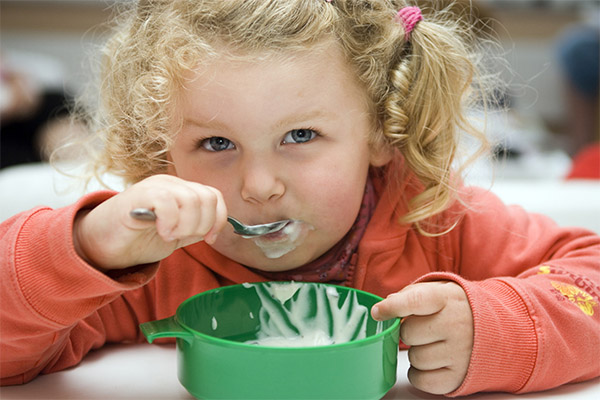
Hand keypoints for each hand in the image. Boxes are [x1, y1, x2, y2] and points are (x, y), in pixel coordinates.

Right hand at [73, 174, 227, 270]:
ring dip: (186, 225)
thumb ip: (196, 229)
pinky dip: (170, 222)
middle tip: (183, 237)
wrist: (102, 243)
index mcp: (182, 190)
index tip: (209, 239)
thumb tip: (216, 229)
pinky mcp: (138, 193)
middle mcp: (170, 183)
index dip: (218, 219)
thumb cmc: (138, 238)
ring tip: (170, 235)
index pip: (214, 196)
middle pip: (206, 198)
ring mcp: (154, 186)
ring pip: (191, 199)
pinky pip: (167, 201)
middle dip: (201, 225)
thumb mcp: (177, 234)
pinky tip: (162, 232)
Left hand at [371, 281, 472, 394]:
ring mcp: (460, 352)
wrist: (497, 328)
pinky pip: (423, 381)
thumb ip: (411, 294)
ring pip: (415, 358)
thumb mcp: (439, 290)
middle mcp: (456, 325)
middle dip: (408, 332)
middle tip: (421, 329)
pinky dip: (420, 375)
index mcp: (447, 299)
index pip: (414, 301)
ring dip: (416, 353)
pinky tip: (432, 362)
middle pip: (409, 333)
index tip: (378, 312)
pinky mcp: (460, 376)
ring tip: (431, 344)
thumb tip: (387, 303)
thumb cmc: (457, 308)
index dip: (392, 307)